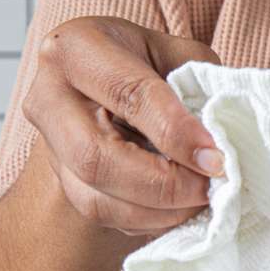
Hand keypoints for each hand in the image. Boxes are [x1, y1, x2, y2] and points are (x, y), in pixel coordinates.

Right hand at [24, 16, 223, 234]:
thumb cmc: (145, 62)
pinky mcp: (63, 183)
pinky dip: (150, 220)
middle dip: (164, 183)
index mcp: (75, 49)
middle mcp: (49, 98)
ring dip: (160, 210)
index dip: (176, 133)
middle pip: (97, 158)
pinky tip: (179, 209)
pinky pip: (105, 216)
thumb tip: (220, 139)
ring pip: (98, 199)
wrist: (107, 84)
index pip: (129, 96)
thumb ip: (198, 85)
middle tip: (210, 187)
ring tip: (201, 200)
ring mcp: (50, 147)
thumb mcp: (174, 53)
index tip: (216, 158)